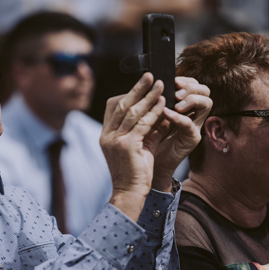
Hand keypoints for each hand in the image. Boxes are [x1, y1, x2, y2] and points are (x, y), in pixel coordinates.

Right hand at [100, 72, 165, 200]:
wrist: (129, 193)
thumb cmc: (134, 172)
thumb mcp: (137, 146)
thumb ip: (145, 128)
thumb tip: (160, 109)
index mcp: (105, 134)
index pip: (112, 107)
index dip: (127, 94)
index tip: (141, 86)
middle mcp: (107, 135)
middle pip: (121, 104)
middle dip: (137, 89)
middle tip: (150, 76)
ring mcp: (115, 140)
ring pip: (131, 112)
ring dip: (148, 96)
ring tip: (160, 85)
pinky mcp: (127, 146)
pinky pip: (142, 124)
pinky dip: (153, 112)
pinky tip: (162, 104)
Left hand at [149, 76, 211, 188]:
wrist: (144, 161)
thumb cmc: (145, 135)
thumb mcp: (148, 112)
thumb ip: (152, 99)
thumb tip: (146, 82)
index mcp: (183, 104)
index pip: (194, 84)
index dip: (185, 80)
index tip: (171, 80)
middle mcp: (193, 113)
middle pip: (205, 91)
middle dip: (191, 87)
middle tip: (176, 91)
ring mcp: (194, 126)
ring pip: (207, 103)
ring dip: (191, 99)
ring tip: (176, 103)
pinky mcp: (191, 139)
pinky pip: (190, 124)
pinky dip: (179, 117)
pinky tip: (167, 113)